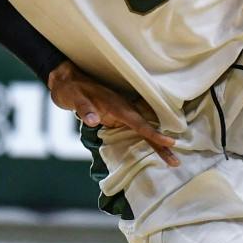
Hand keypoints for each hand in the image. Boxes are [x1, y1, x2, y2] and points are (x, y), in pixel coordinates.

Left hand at [46, 62, 178, 166]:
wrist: (67, 80)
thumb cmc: (70, 89)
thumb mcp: (74, 98)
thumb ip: (84, 109)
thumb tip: (93, 121)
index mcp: (116, 106)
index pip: (139, 123)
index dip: (154, 134)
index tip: (170, 143)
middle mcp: (123, 110)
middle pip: (146, 129)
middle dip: (161, 145)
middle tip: (175, 162)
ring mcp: (121, 114)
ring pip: (143, 131)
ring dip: (157, 144)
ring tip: (171, 160)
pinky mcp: (116, 117)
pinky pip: (135, 130)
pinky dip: (147, 139)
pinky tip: (154, 148)